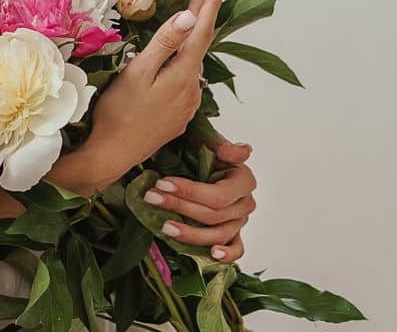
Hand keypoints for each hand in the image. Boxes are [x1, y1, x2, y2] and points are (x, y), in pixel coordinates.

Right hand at [82, 0, 227, 180]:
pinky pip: (186, 84)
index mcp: (183, 75)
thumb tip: (189, 16)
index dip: (210, 8)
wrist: (112, 156)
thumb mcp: (138, 72)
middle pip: (200, 48)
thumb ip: (164, 43)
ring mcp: (187, 107)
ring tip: (190, 24)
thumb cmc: (118, 112)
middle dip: (203, 20)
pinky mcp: (177, 118)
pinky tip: (176, 63)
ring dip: (193, 44)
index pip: (202, 33)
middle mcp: (192, 90)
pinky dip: (185, 66)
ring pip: (193, 67)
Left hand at [142, 138, 256, 262]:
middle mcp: (244, 203)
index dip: (190, 192)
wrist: (202, 162)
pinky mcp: (233, 234)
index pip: (218, 195)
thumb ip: (222, 145)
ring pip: (219, 235)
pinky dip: (227, 255)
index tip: (162, 183)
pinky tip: (212, 254)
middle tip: (152, 199)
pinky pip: (236, 250)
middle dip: (180, 207)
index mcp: (244, 181)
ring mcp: (239, 221)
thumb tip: (238, 151)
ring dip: (191, 234)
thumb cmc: (205, 153)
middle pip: (213, 215)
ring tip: (165, 227)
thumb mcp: (209, 142)